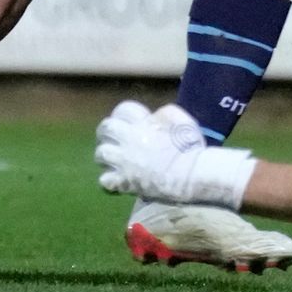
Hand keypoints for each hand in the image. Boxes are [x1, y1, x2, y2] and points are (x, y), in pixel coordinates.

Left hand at [94, 101, 256, 208]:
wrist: (190, 176)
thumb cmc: (189, 148)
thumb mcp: (183, 121)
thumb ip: (165, 113)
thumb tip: (153, 116)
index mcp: (142, 124)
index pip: (123, 110)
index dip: (124, 113)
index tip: (128, 119)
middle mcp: (129, 140)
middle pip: (105, 129)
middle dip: (108, 131)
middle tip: (114, 137)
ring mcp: (124, 162)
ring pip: (100, 154)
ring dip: (106, 154)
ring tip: (114, 158)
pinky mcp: (124, 181)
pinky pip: (104, 180)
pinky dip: (108, 178)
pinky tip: (116, 178)